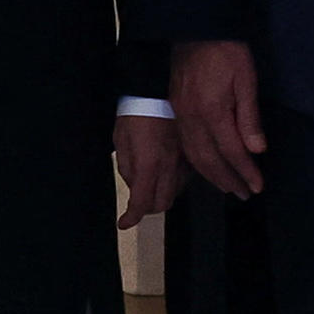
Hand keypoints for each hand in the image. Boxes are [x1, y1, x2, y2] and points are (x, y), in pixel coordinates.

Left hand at [112, 112, 188, 229]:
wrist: (157, 91)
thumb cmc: (135, 113)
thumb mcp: (121, 141)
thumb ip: (127, 167)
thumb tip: (133, 185)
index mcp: (149, 163)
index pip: (142, 202)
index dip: (131, 217)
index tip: (124, 222)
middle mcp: (170, 165)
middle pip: (162, 203)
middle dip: (148, 207)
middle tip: (138, 202)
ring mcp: (184, 159)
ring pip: (176, 192)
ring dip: (162, 194)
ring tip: (152, 186)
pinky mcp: (192, 152)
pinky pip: (186, 177)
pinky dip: (175, 182)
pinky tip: (167, 173)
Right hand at [174, 39, 267, 199]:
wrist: (195, 30)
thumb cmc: (226, 51)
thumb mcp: (246, 79)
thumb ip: (249, 117)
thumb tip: (256, 149)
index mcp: (212, 111)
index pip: (231, 151)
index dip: (245, 171)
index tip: (257, 186)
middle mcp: (192, 119)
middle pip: (209, 159)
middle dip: (228, 180)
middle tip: (244, 194)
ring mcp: (181, 115)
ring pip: (194, 155)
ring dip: (211, 175)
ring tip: (228, 186)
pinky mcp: (176, 110)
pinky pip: (186, 145)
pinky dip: (197, 162)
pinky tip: (207, 166)